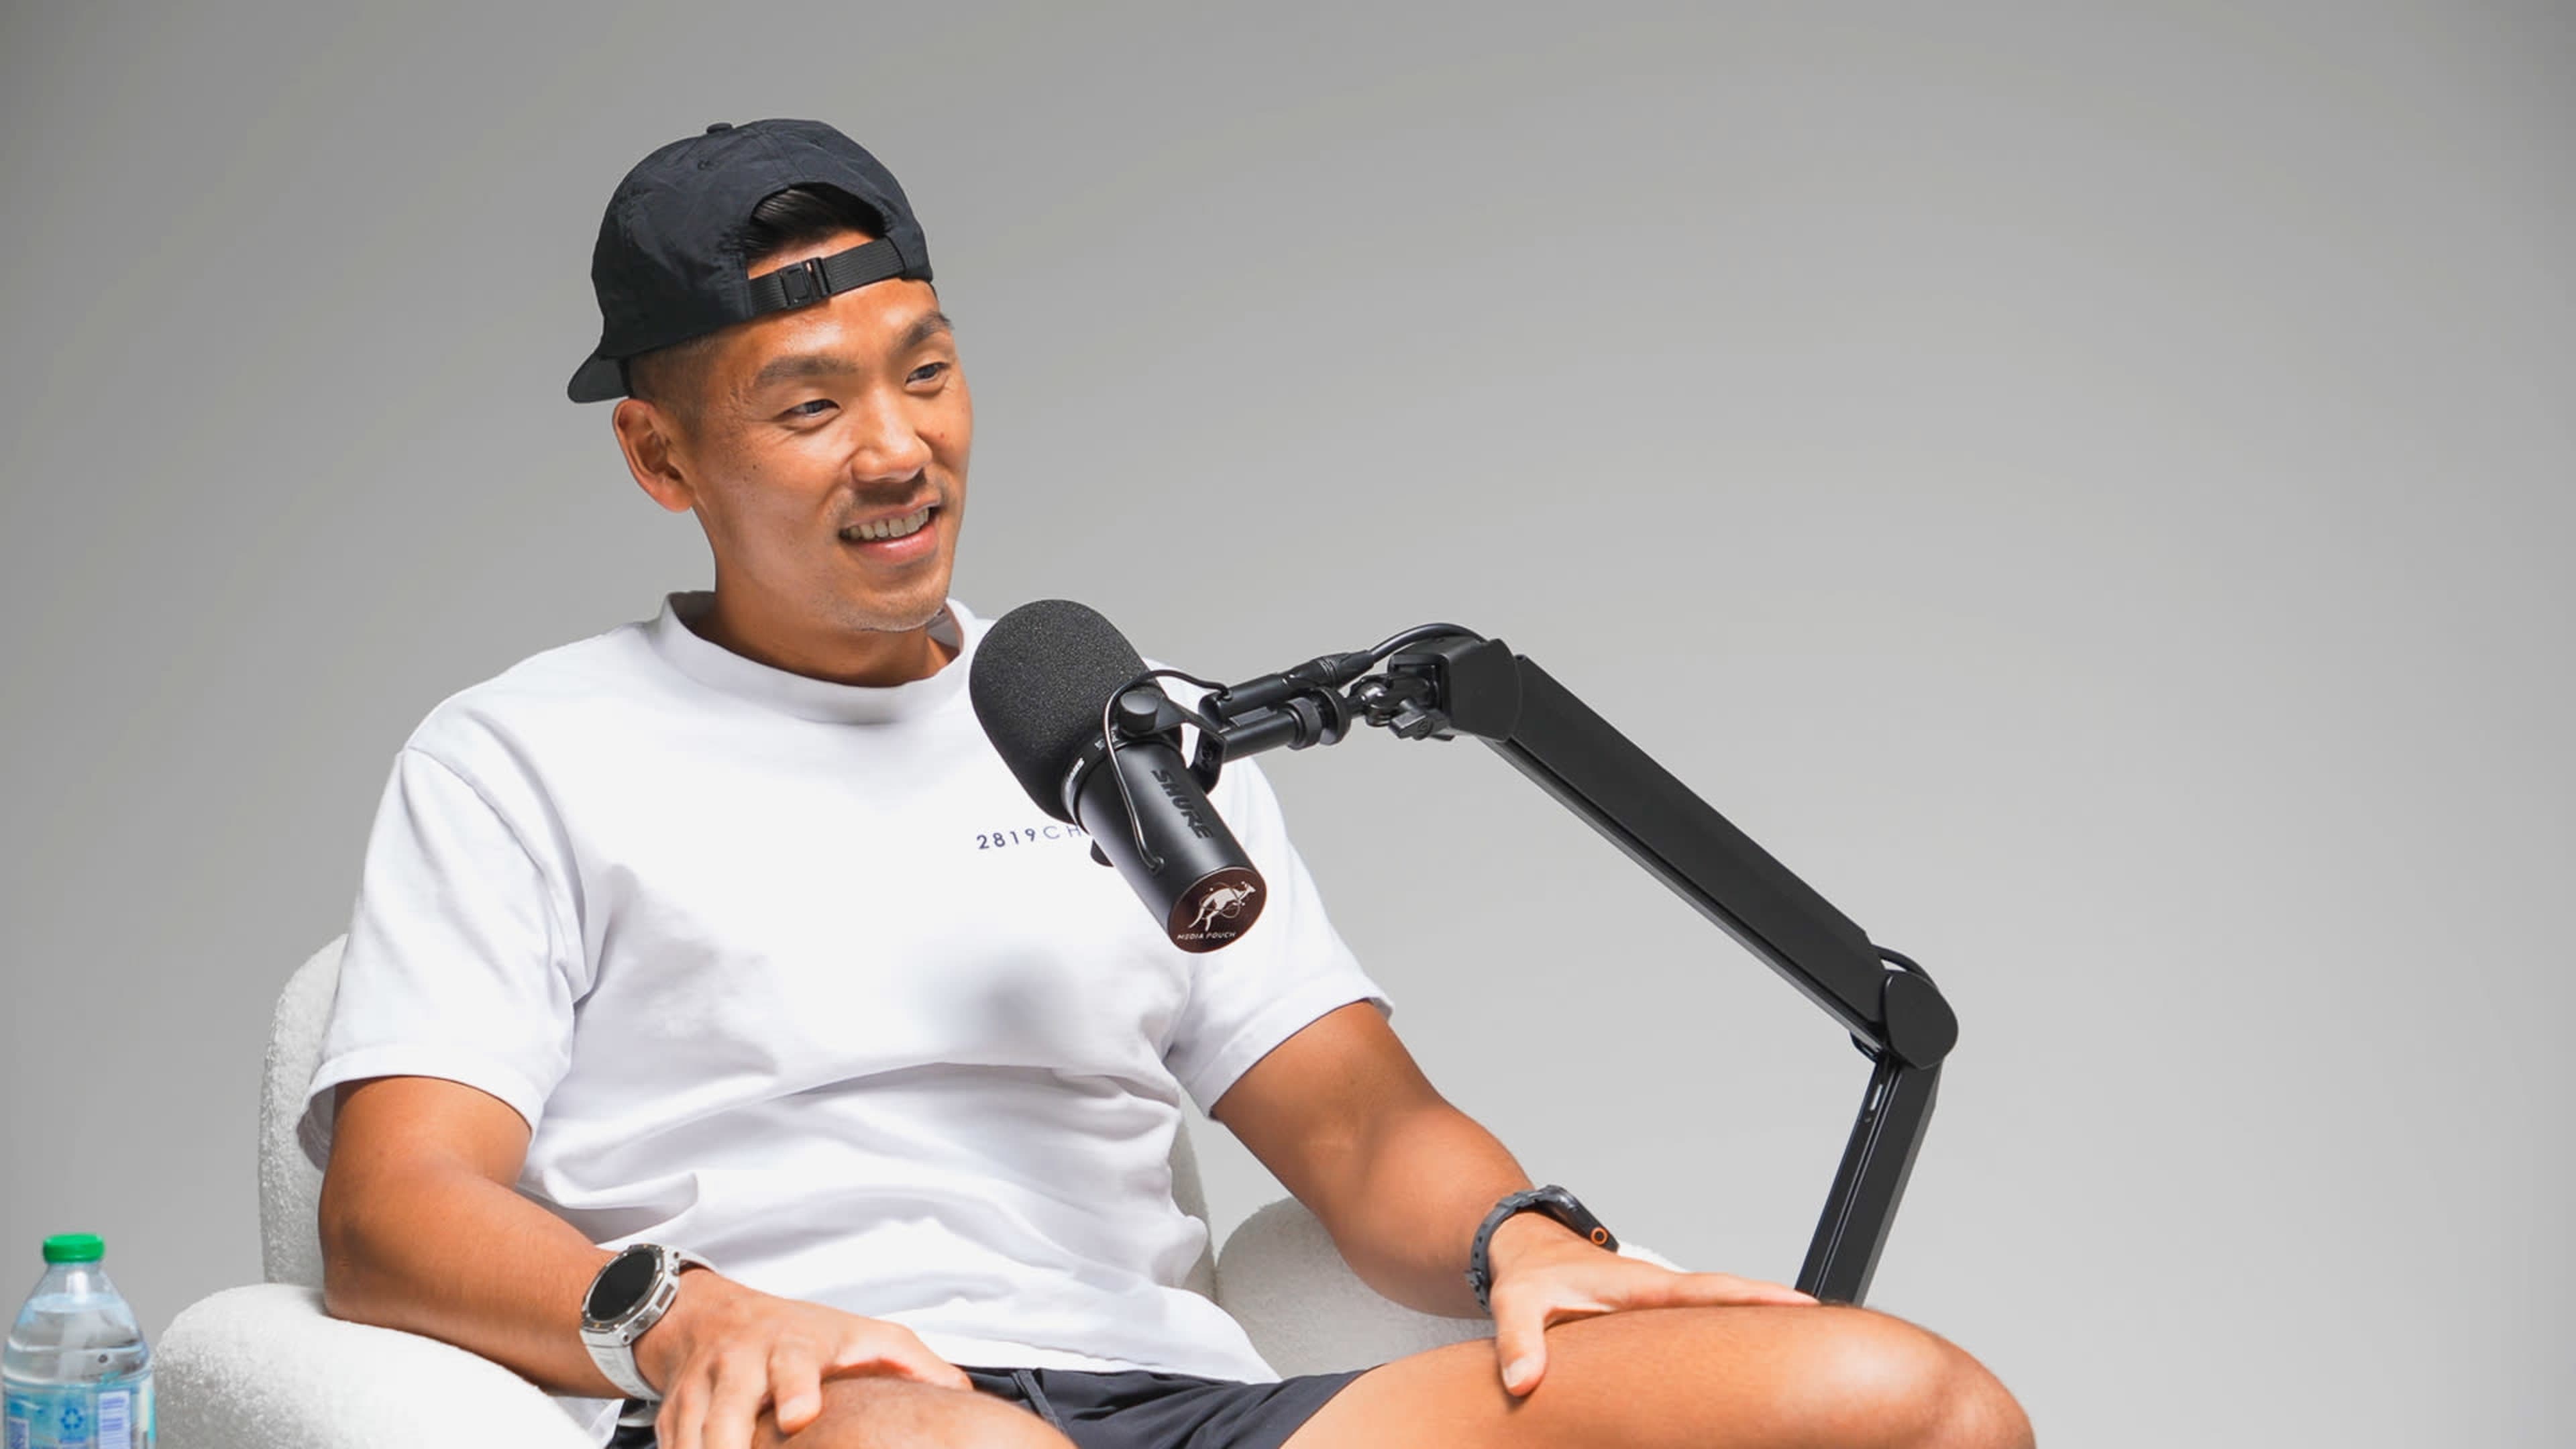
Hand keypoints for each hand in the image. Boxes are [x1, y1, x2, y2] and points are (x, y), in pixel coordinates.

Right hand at [634, 1271, 972, 1448]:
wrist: (716, 1316)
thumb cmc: (805, 1334)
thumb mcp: (864, 1337)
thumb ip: (913, 1364)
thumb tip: (962, 1395)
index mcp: (791, 1344)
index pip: (793, 1363)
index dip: (795, 1389)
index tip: (800, 1415)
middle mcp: (739, 1362)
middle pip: (724, 1409)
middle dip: (730, 1444)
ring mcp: (700, 1387)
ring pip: (689, 1434)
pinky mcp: (672, 1412)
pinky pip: (669, 1445)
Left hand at [1483, 1214, 1817, 1396]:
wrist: (1530, 1256)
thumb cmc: (1531, 1278)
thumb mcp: (1515, 1305)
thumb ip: (1519, 1342)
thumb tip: (1524, 1383)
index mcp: (1642, 1286)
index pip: (1710, 1291)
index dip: (1757, 1298)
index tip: (1803, 1305)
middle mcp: (1663, 1295)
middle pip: (1735, 1303)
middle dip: (1782, 1312)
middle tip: (1835, 1333)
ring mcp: (1665, 1310)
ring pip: (1725, 1318)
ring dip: (1764, 1328)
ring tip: (1812, 1355)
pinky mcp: (1660, 1326)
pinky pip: (1708, 1330)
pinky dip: (1737, 1339)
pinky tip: (1756, 1372)